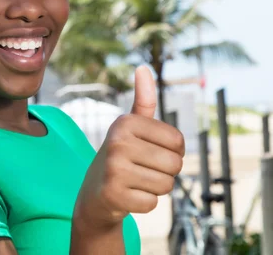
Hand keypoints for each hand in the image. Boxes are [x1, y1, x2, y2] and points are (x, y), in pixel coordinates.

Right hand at [73, 66, 184, 229]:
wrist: (94, 193)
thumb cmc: (121, 156)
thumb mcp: (130, 127)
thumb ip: (143, 100)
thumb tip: (143, 68)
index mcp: (125, 122)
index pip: (178, 141)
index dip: (172, 152)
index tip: (150, 152)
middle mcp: (118, 142)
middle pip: (175, 164)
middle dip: (165, 172)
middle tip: (143, 170)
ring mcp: (114, 169)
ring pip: (166, 185)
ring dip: (155, 188)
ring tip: (136, 182)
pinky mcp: (113, 195)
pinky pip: (152, 203)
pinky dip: (144, 203)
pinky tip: (128, 196)